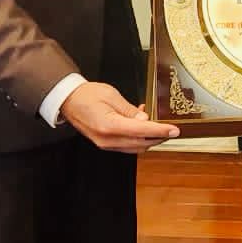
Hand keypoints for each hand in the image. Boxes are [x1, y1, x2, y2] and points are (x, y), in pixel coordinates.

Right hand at [61, 81, 178, 152]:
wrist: (67, 100)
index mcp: (109, 126)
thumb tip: (145, 119)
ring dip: (149, 139)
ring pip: (135, 147)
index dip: (160, 131)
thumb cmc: (86, 95)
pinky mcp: (105, 144)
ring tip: (158, 127)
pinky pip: (127, 145)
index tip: (174, 130)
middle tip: (171, 130)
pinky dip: (138, 138)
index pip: (142, 131)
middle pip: (141, 143)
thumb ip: (130, 110)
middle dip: (158, 137)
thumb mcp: (112, 96)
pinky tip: (141, 126)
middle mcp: (107, 139)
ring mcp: (105, 144)